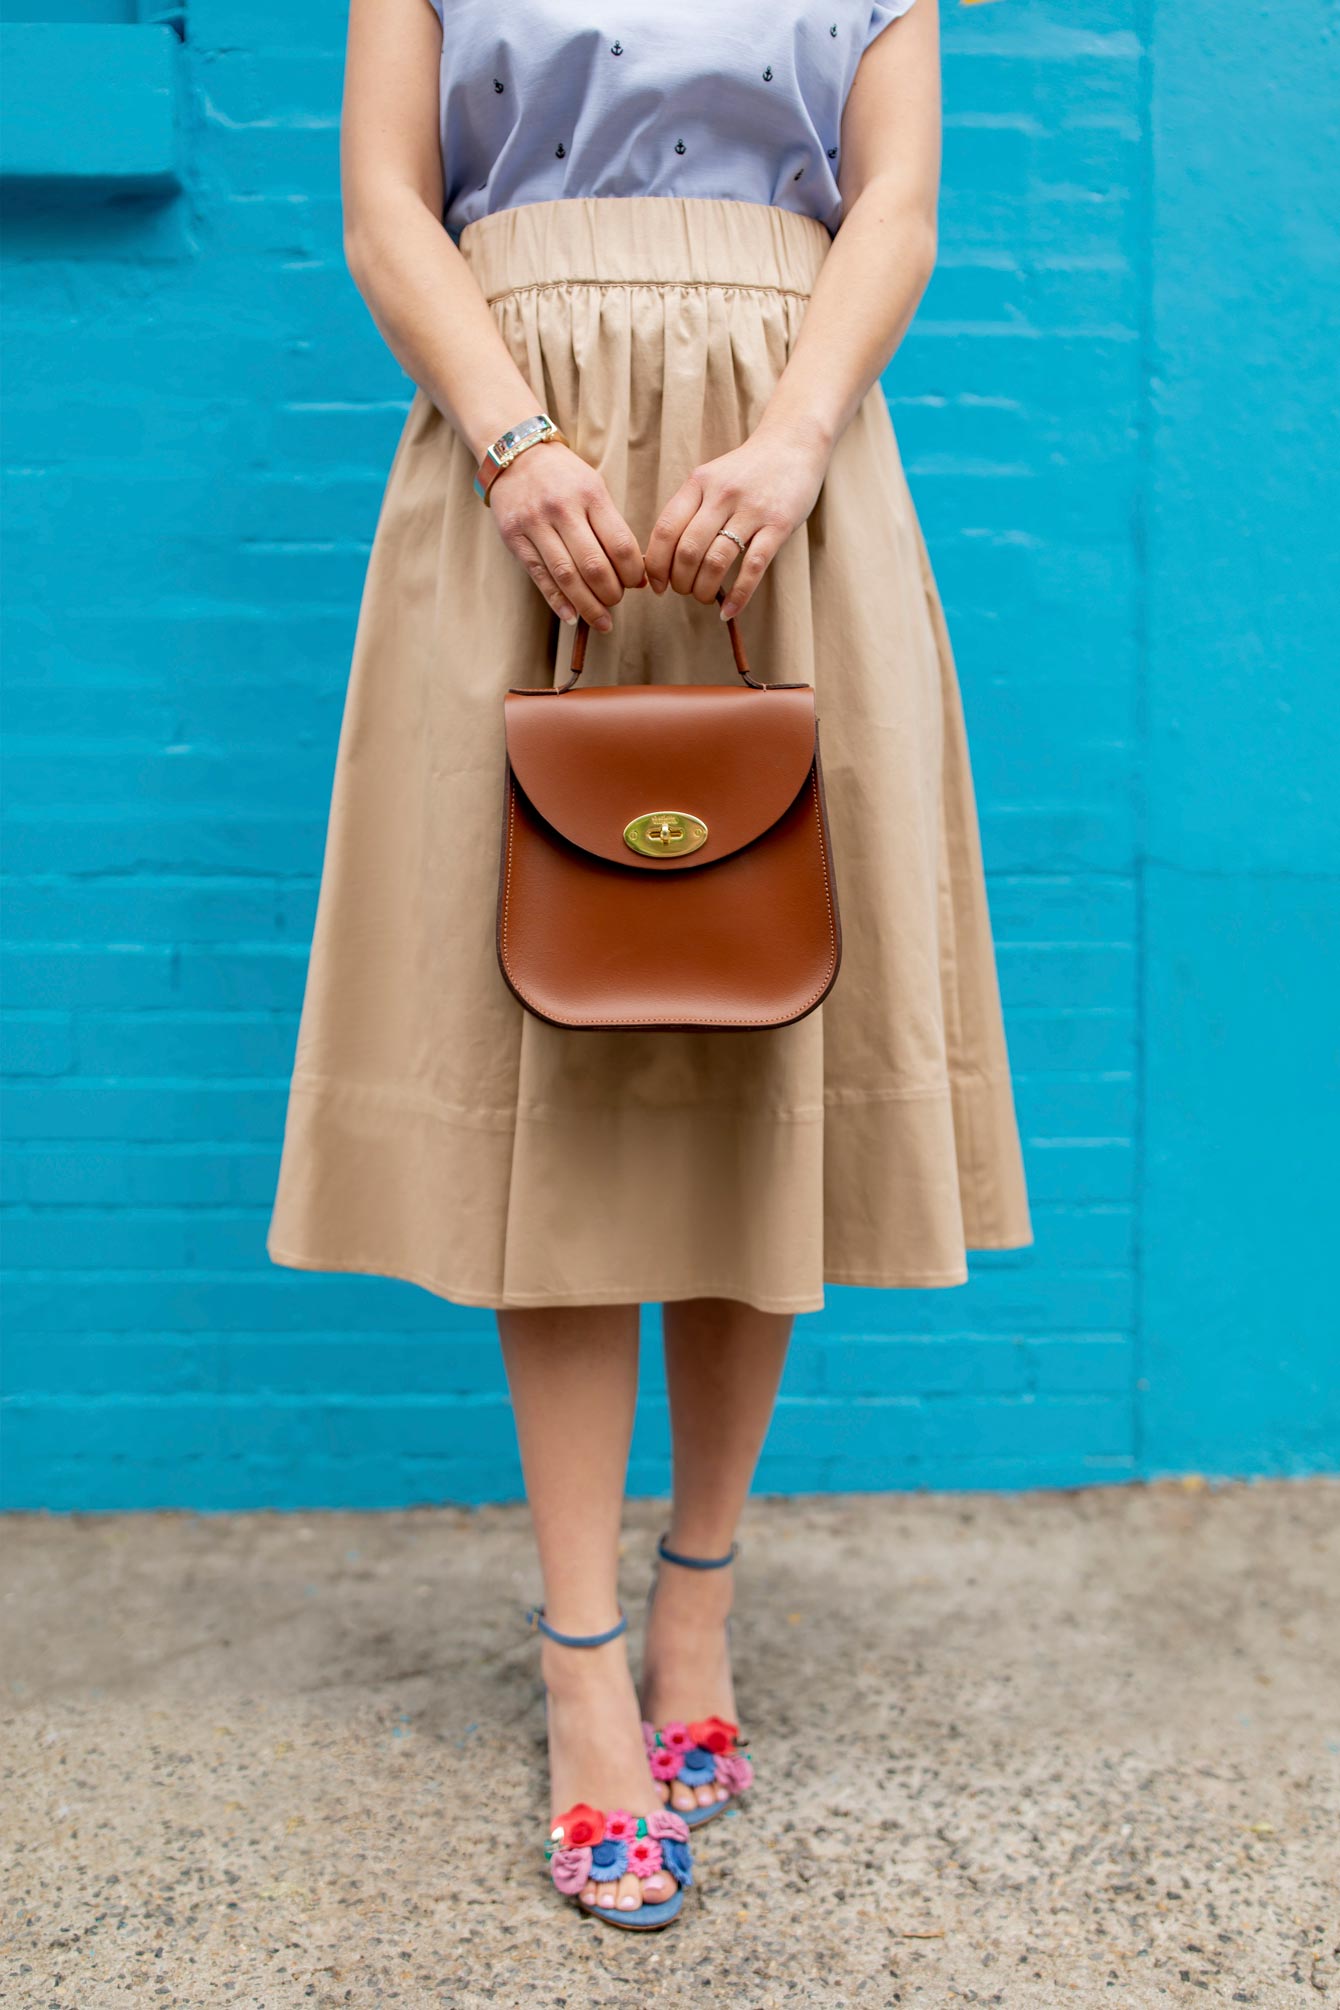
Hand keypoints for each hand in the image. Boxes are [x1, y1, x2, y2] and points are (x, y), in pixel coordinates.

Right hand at [487, 441, 646, 630]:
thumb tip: (635, 575)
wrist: (516, 454)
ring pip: (567, 576)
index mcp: (590, 494)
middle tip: (617, 602)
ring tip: (601, 620)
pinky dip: (558, 602)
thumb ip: (611, 527)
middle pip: (594, 565)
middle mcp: (562, 508)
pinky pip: (540, 576)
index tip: (636, 583)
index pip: (620, 544)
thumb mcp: (593, 488)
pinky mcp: (515, 537)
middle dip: (611, 593)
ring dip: (588, 605)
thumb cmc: (563, 477)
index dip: (632, 573)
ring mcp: (535, 523)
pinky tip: (572, 617)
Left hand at [643, 418, 831, 618]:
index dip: (656, 564)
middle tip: (683, 591)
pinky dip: (738, 595)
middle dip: (679, 581)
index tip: (657, 584)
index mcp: (699, 483)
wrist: (794, 442)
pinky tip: (728, 610)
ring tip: (704, 597)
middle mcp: (722, 495)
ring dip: (704, 589)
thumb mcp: (712, 478)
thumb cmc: (748, 469)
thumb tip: (663, 555)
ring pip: (716, 561)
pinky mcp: (778, 524)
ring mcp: (751, 510)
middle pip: (688, 550)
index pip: (666, 530)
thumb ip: (690, 509)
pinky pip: (753, 567)